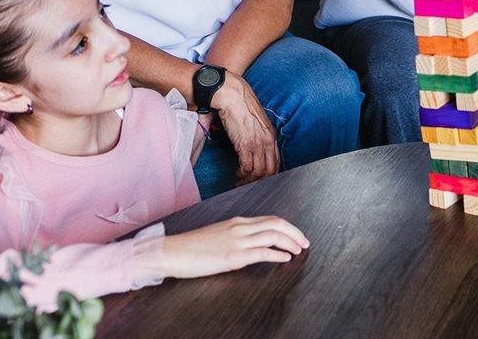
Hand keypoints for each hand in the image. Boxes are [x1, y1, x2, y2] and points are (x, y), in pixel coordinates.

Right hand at [161, 216, 308, 278]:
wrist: (172, 252)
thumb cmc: (191, 247)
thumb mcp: (218, 235)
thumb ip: (236, 235)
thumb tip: (252, 243)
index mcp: (237, 222)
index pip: (270, 219)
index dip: (287, 226)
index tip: (296, 234)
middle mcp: (240, 227)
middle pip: (276, 223)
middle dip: (294, 232)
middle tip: (305, 242)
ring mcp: (237, 241)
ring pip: (273, 235)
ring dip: (290, 242)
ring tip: (298, 250)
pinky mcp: (233, 256)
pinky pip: (262, 252)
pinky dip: (277, 254)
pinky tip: (285, 258)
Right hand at [212, 73, 279, 183]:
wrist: (232, 94)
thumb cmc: (240, 106)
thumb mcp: (254, 123)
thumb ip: (256, 136)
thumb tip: (251, 149)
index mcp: (271, 136)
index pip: (276, 162)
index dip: (269, 175)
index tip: (259, 181)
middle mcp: (267, 140)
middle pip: (270, 171)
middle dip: (259, 182)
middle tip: (249, 186)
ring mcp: (257, 143)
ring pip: (259, 172)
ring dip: (248, 181)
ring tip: (239, 182)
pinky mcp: (245, 144)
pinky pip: (247, 167)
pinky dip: (241, 175)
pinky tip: (237, 175)